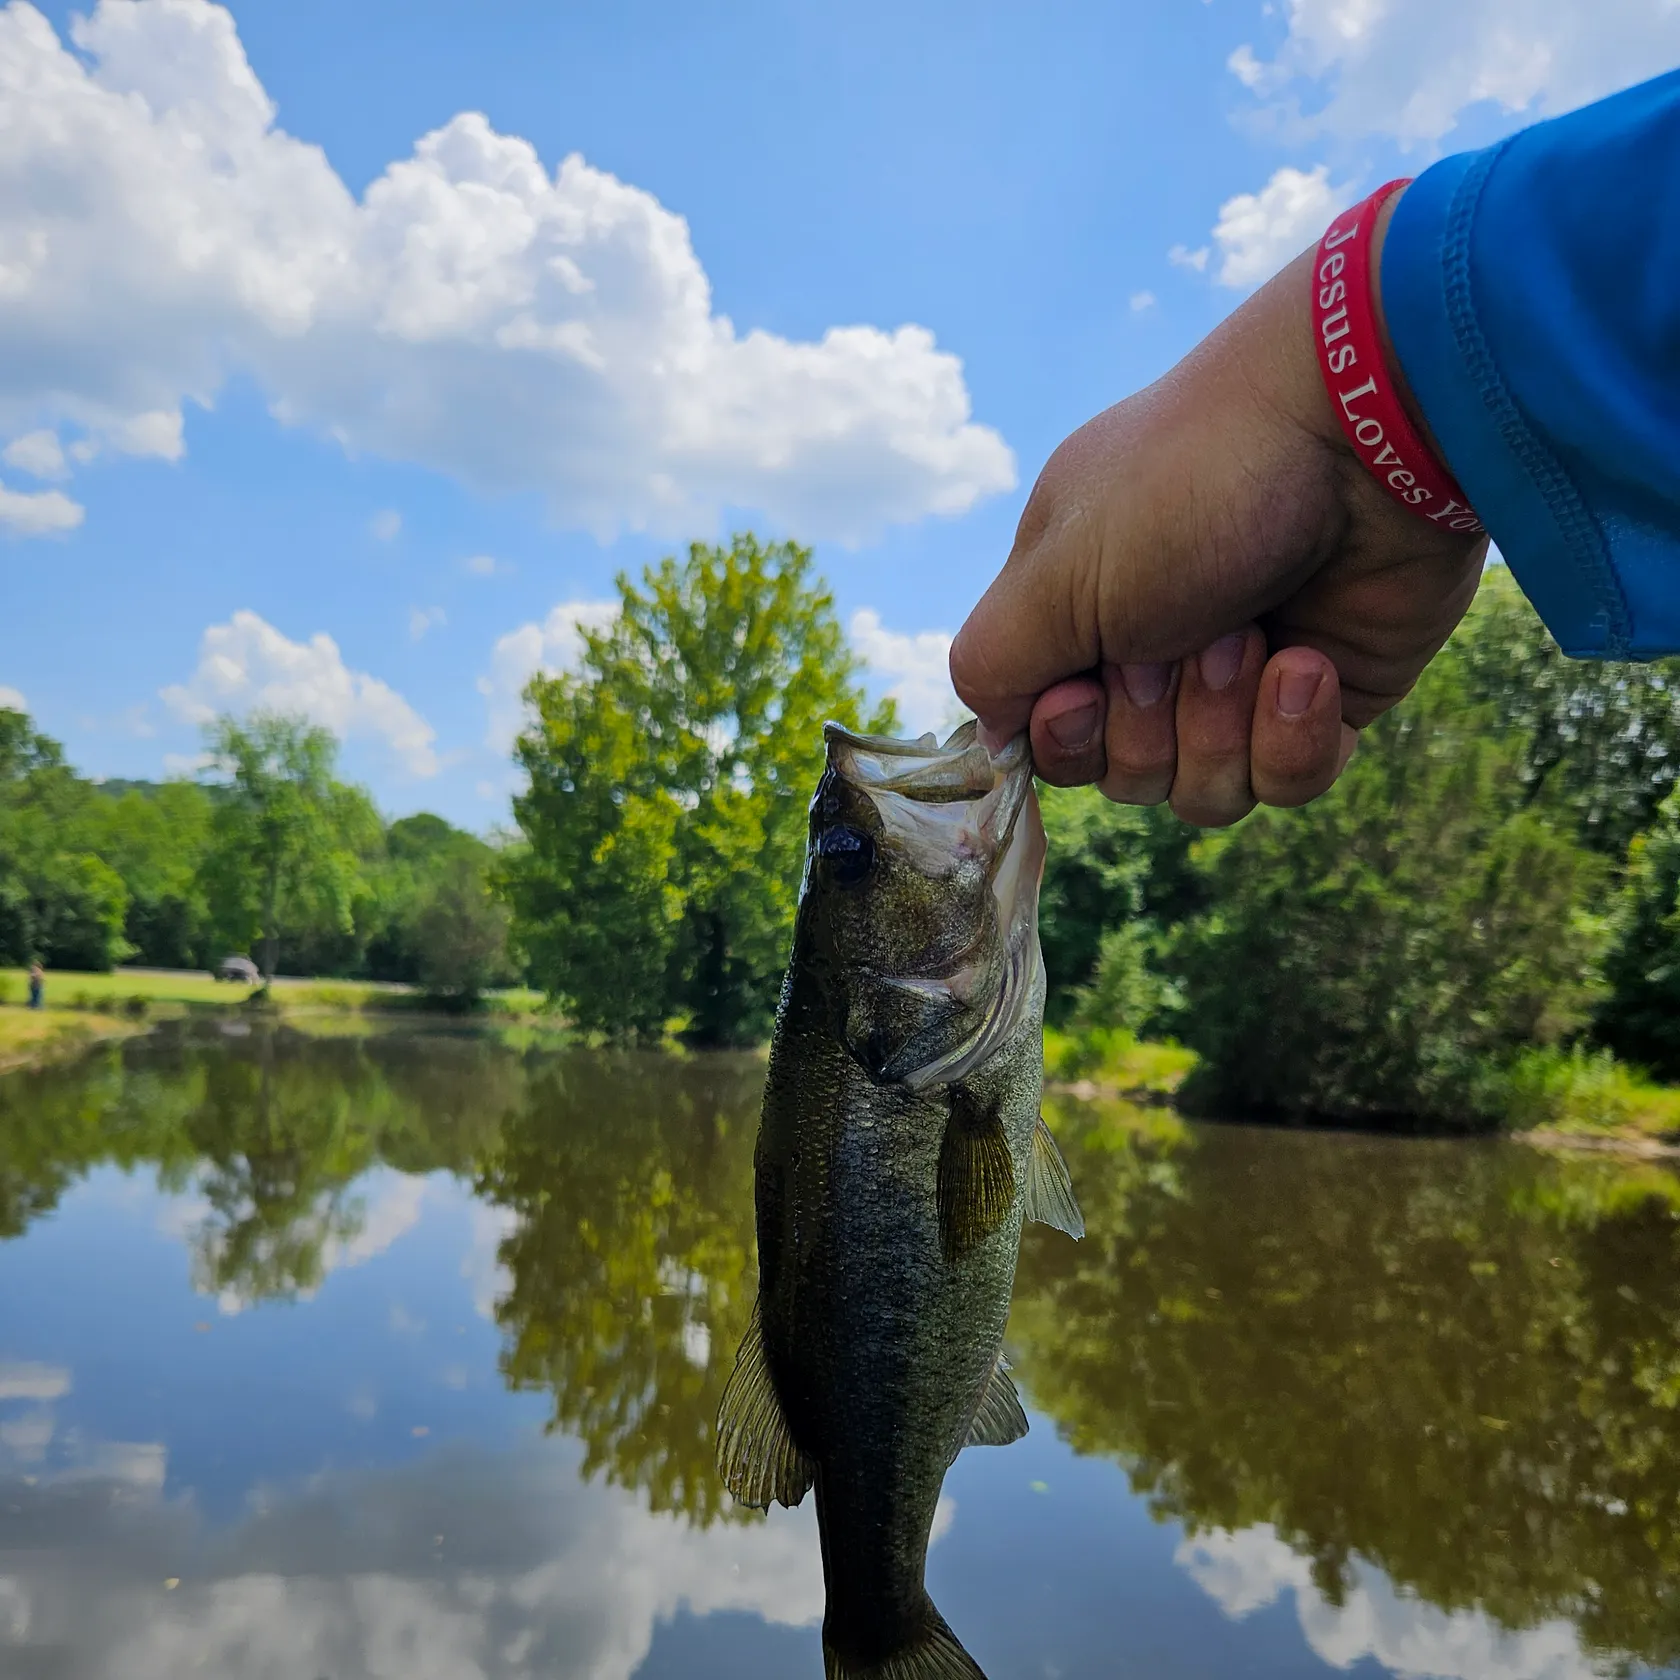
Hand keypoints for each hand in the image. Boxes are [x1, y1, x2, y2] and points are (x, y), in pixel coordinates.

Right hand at [949, 198, 1487, 826]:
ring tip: (1258, 637)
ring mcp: (1247, 677)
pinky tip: (1309, 665)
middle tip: (1187, 633)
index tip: (1084, 690)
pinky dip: (1292, 736)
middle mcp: (1157, 647)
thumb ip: (992, 664)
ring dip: (1221, 723)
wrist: (1367, 430)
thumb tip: (995, 737)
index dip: (1066, 740)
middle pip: (1126, 774)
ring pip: (1204, 791)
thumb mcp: (1053, 573)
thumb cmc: (1189, 487)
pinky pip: (1288, 782)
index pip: (1050, 736)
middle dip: (1154, 723)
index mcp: (1081, 606)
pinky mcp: (1329, 697)